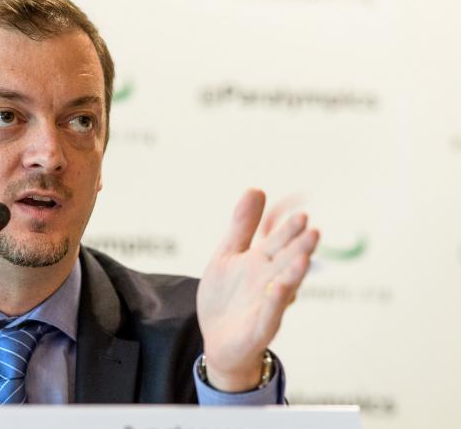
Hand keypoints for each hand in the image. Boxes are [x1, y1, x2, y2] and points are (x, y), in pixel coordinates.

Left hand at [196, 189, 318, 391]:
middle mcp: (270, 282)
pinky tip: (279, 287)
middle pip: (287, 262)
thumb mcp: (228, 255)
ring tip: (304, 257)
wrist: (218, 340)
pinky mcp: (260, 328)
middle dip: (300, 247)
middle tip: (313, 231)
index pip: (279, 243)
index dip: (289, 230)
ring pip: (284, 286)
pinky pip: (270, 314)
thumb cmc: (227, 297)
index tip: (302, 215)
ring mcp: (267, 305)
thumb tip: (255, 189)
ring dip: (295, 273)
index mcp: (262, 263)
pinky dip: (275, 302)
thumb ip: (242, 226)